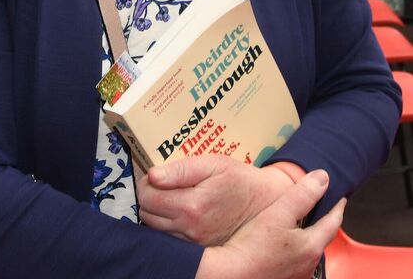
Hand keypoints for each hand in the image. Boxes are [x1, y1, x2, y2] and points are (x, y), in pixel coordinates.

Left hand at [138, 154, 294, 244]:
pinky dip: (168, 225)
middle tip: (161, 184)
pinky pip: (171, 238)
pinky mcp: (200, 249)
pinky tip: (180, 211)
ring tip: (171, 196)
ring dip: (157, 212)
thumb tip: (153, 175)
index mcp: (192, 206)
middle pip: (147, 215)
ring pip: (156, 229)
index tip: (155, 175)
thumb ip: (181, 169)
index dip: (146, 183)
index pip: (147, 197)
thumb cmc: (238, 179)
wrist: (265, 203)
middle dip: (149, 197)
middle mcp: (191, 229)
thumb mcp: (213, 164)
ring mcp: (195, 243)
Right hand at [196, 170, 345, 278]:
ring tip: (302, 225)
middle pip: (321, 238)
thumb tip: (323, 178)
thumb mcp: (279, 212)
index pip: (332, 223)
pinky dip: (296, 250)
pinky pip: (297, 262)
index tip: (340, 198)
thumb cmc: (254, 245)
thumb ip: (302, 195)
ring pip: (308, 252)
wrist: (233, 274)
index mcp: (312, 246)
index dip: (336, 208)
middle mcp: (309, 264)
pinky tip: (284, 246)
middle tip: (322, 209)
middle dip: (323, 223)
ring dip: (308, 238)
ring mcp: (297, 276)